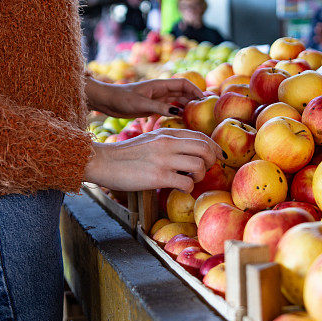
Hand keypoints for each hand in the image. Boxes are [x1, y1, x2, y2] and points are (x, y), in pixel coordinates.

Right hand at [84, 128, 223, 192]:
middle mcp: (168, 143)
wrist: (103, 161)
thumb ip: (169, 142)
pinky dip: (187, 188)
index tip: (217, 157)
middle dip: (211, 161)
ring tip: (189, 180)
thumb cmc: (126, 154)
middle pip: (205, 149)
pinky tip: (178, 188)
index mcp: (166, 133)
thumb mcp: (150, 139)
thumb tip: (190, 152)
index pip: (200, 136)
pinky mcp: (158, 177)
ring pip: (200, 166)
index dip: (214, 147)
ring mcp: (164, 159)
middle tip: (205, 170)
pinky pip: (186, 183)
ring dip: (199, 176)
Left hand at [87, 77, 203, 118]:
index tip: (204, 100)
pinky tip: (182, 121)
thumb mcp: (141, 104)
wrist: (107, 102)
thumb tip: (178, 110)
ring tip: (196, 117)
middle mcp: (160, 90)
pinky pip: (169, 109)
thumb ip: (159, 107)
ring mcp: (157, 99)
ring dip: (186, 107)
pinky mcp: (152, 107)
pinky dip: (177, 113)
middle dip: (193, 99)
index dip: (195, 90)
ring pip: (177, 101)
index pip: (183, 84)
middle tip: (204, 111)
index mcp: (159, 85)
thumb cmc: (122, 99)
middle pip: (182, 92)